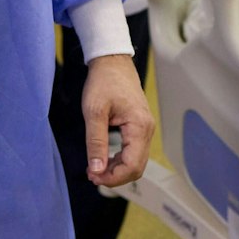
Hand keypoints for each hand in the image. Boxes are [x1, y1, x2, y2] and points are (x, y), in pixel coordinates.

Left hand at [81, 54, 152, 187]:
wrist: (112, 61)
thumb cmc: (104, 82)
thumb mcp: (94, 112)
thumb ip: (96, 143)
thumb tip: (96, 169)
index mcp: (139, 127)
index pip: (132, 166)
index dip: (113, 178)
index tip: (92, 176)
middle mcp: (147, 130)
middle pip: (136, 167)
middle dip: (114, 176)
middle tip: (91, 174)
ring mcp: (145, 128)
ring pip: (135, 161)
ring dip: (116, 169)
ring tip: (94, 167)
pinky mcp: (139, 126)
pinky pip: (133, 151)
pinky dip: (119, 160)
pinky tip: (103, 158)